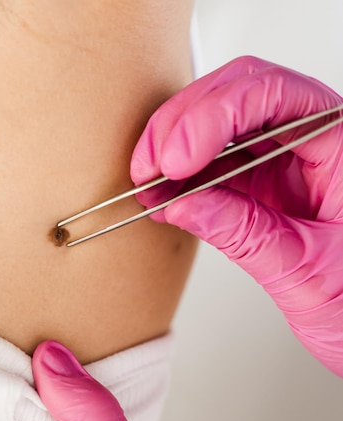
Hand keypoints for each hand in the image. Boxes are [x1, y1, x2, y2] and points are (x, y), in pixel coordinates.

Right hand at [131, 56, 342, 377]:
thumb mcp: (304, 270)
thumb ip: (244, 234)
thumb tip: (184, 204)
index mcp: (342, 146)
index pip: (276, 96)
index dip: (217, 115)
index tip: (179, 159)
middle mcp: (315, 142)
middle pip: (241, 96)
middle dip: (186, 124)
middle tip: (153, 165)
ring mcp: (286, 161)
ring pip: (221, 125)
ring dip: (176, 149)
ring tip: (149, 183)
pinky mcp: (263, 186)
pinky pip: (216, 166)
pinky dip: (184, 180)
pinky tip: (164, 196)